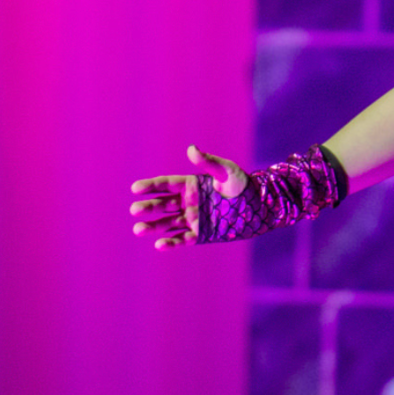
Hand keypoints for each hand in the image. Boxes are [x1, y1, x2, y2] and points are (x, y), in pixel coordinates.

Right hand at [128, 144, 246, 249]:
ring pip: (167, 224)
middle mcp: (187, 202)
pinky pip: (182, 239)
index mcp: (190, 185)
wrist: (259, 207)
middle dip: (147, 208)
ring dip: (152, 227)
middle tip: (134, 210)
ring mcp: (192, 219)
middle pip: (162, 205)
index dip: (150, 186)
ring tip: (138, 230)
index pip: (165, 185)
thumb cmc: (243, 186)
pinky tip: (159, 245)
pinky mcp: (200, 234)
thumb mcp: (227, 172)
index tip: (135, 188)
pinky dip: (170, 243)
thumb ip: (209, 162)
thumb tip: (191, 149)